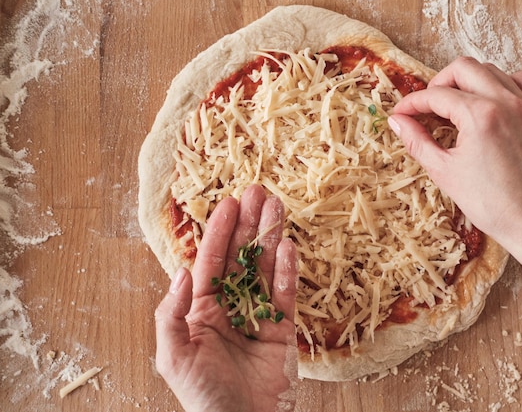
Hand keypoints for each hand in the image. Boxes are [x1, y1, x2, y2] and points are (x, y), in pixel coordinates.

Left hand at [154, 185, 297, 411]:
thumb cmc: (202, 395)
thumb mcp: (173, 356)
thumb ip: (171, 313)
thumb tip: (180, 272)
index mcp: (201, 308)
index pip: (212, 261)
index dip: (220, 231)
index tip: (229, 203)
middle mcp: (230, 306)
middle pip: (241, 256)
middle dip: (249, 224)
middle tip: (258, 191)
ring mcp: (258, 316)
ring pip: (265, 268)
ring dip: (271, 237)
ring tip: (278, 207)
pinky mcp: (282, 330)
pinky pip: (285, 295)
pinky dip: (287, 271)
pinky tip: (288, 246)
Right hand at [388, 57, 521, 252]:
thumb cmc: (491, 203)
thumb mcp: (444, 172)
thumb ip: (417, 141)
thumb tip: (397, 122)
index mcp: (480, 116)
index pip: (436, 95)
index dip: (412, 103)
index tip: (400, 113)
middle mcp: (506, 102)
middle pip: (463, 68)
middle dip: (438, 83)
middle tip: (427, 105)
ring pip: (491, 70)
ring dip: (468, 81)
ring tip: (455, 105)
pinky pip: (519, 81)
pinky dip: (500, 84)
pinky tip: (488, 103)